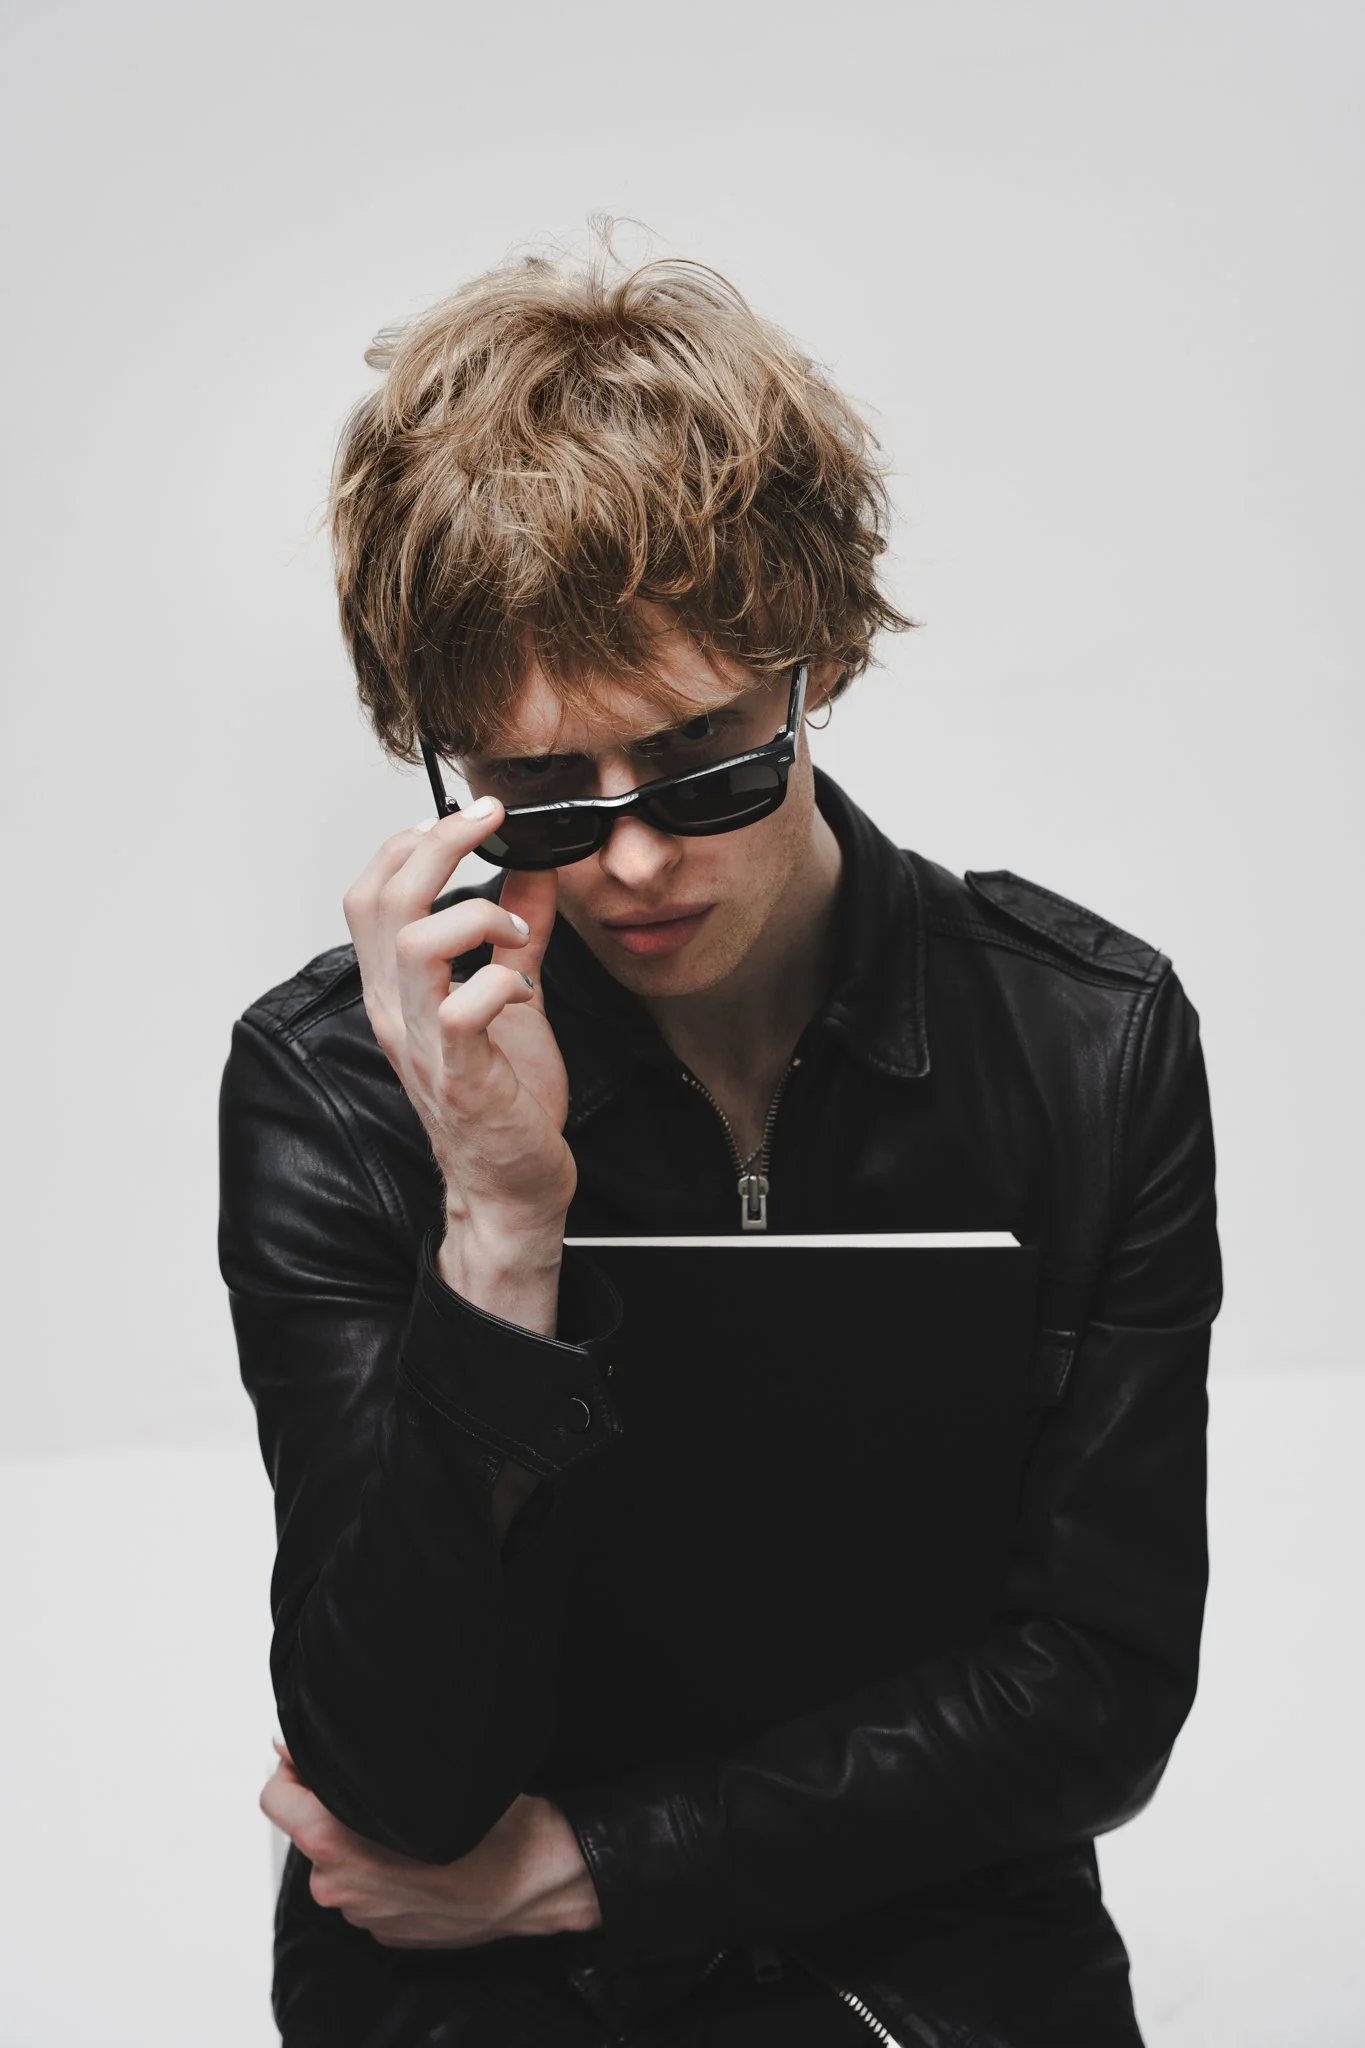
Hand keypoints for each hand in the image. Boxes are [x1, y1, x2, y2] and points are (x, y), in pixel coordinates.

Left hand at [260, 1742, 601, 1947]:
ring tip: (411, 1820)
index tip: (311, 1752)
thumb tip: (314, 1741)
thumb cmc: (495, 1829)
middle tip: (379, 1783)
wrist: (540, 1881)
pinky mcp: (387, 1932)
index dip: (291, 1767)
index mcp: (339, 1850)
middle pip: (312, 1828)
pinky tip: (426, 1853)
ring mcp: (364, 1917)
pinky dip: (386, 1867)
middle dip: (334, 1805)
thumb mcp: (430, 1778)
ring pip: (343, 1859)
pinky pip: (371, 1886)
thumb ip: (360, 1765)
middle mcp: (342, 1890)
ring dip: (363, 1838)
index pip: (276, 1799)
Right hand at [342, 799, 576, 1242]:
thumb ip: (519, 936)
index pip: (370, 894)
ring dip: (472, 915)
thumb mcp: (513, 999)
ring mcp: (422, 1043)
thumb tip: (534, 870)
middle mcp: (396, 1011)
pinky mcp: (460, 1074)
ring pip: (411, 944)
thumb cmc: (505, 1103)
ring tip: (513, 931)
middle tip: (488, 821)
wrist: (513, 1188)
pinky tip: (524, 990)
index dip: (408, 844)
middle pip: (382, 901)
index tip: (464, 819)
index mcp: (397, 990)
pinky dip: (500, 981)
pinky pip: (463, 1006)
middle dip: (436, 846)